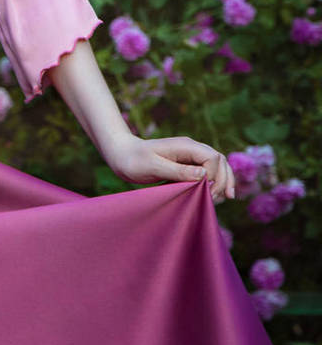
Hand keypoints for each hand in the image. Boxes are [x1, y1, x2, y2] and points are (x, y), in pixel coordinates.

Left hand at [103, 134, 235, 203]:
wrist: (121, 154)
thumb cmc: (134, 160)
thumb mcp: (154, 167)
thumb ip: (178, 171)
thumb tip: (203, 175)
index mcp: (185, 146)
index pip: (213, 158)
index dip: (214, 176)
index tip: (204, 191)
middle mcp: (190, 148)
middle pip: (220, 160)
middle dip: (224, 179)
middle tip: (220, 199)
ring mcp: (189, 156)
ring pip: (216, 166)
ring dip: (221, 181)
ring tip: (222, 198)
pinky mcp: (185, 164)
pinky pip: (206, 171)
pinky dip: (213, 182)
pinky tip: (213, 195)